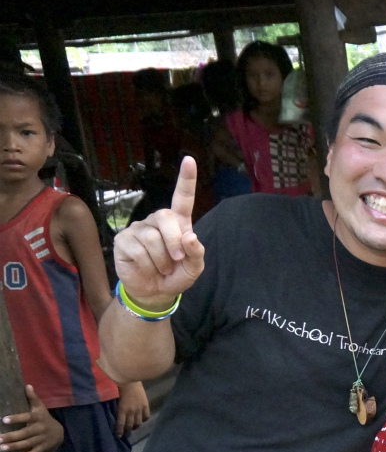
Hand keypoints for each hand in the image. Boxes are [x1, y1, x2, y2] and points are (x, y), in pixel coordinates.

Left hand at [1, 385, 64, 451]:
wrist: (59, 432)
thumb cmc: (44, 418)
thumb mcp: (40, 407)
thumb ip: (33, 398)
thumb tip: (27, 385)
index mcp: (38, 417)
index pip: (27, 417)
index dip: (17, 418)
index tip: (4, 420)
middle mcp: (40, 428)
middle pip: (25, 433)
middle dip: (12, 436)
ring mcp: (42, 439)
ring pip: (28, 443)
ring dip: (15, 446)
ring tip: (2, 448)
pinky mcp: (43, 447)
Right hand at [113, 156, 203, 309]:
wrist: (154, 292)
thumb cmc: (176, 275)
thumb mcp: (194, 268)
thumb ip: (196, 253)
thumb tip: (190, 237)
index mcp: (178, 223)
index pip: (182, 198)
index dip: (186, 179)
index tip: (189, 159)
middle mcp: (157, 221)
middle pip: (165, 217)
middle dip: (174, 241)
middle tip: (177, 259)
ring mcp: (138, 228)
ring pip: (152, 238)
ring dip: (161, 259)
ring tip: (161, 268)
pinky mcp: (123, 240)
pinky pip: (137, 250)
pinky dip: (147, 264)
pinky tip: (146, 267)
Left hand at [115, 382, 149, 435]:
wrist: (130, 380)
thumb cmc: (120, 388)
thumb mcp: (116, 400)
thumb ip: (118, 409)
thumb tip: (117, 417)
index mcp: (122, 410)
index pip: (121, 424)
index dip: (120, 431)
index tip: (119, 435)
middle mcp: (131, 411)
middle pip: (130, 425)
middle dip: (127, 430)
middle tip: (126, 432)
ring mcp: (139, 409)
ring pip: (139, 422)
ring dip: (136, 426)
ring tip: (134, 426)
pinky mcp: (146, 405)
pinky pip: (146, 416)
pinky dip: (144, 419)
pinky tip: (141, 419)